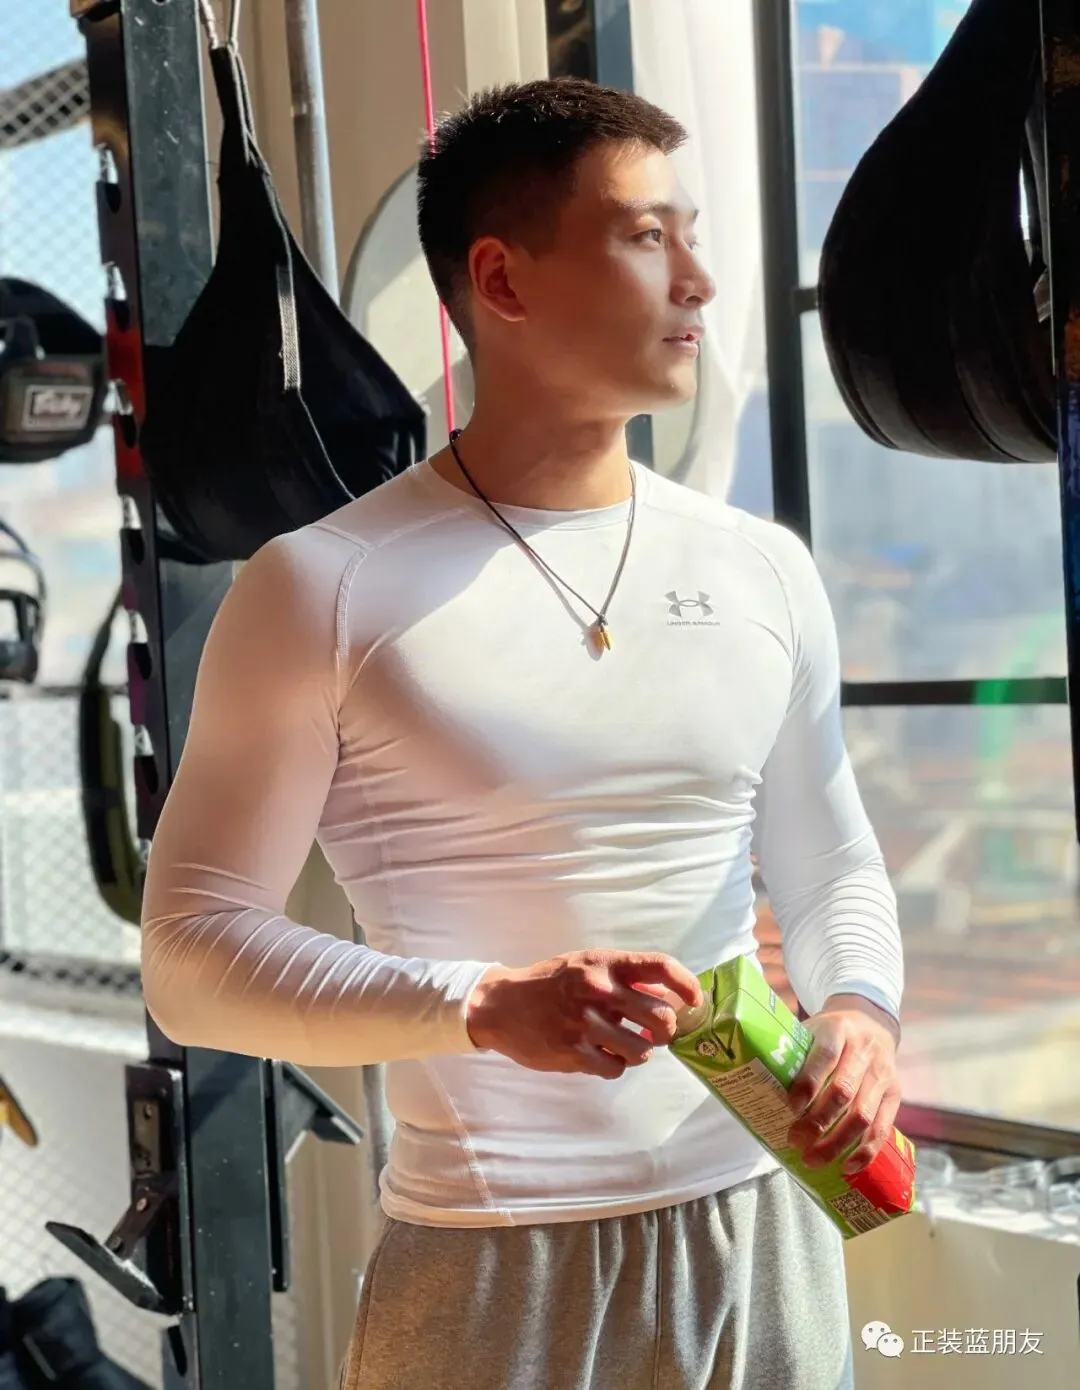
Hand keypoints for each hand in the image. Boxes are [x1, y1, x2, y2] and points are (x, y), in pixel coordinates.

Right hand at [465, 949, 702, 1079]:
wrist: (501, 1004)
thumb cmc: (549, 983)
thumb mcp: (584, 965)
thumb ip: (622, 976)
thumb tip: (665, 992)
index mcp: (603, 963)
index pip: (660, 966)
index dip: (687, 983)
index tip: (695, 1000)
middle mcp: (598, 990)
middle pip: (661, 1016)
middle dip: (666, 1030)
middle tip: (657, 1033)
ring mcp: (586, 1022)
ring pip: (642, 1049)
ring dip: (641, 1052)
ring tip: (627, 1046)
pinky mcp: (573, 1051)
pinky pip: (616, 1068)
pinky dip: (616, 1066)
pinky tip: (604, 1056)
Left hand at [786, 994, 901, 1175]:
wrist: (872, 1022)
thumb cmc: (831, 1033)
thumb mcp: (812, 1030)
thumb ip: (792, 1054)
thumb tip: (753, 1087)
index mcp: (838, 1030)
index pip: (824, 1056)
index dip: (808, 1083)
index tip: (790, 1107)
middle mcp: (864, 1051)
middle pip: (843, 1091)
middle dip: (817, 1121)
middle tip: (795, 1140)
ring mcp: (882, 1073)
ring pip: (862, 1114)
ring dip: (837, 1142)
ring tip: (813, 1159)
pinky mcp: (895, 1093)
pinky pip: (882, 1126)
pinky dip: (866, 1150)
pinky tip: (847, 1166)